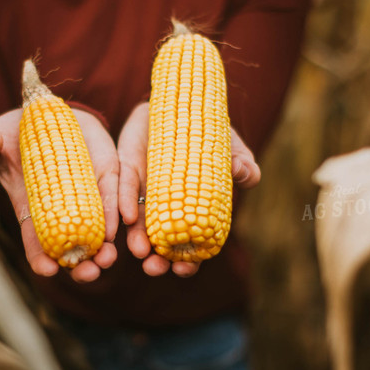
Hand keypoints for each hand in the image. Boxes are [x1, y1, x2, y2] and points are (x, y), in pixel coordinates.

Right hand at [0, 108, 118, 282]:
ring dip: (105, 249)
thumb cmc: (15, 133)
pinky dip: (120, 211)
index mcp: (32, 210)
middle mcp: (63, 210)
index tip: (47, 270)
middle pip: (73, 247)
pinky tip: (125, 223)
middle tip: (89, 273)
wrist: (48, 113)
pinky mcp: (106, 176)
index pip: (37, 243)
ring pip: (100, 231)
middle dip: (81, 266)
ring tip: (108, 258)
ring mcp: (88, 196)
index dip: (41, 259)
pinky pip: (115, 197)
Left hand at [117, 102, 260, 277]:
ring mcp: (143, 190)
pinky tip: (128, 218)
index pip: (191, 244)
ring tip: (140, 251)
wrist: (178, 100)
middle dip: (157, 259)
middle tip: (156, 268)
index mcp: (192, 208)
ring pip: (136, 222)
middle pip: (159, 241)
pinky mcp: (127, 168)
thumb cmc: (208, 130)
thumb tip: (245, 174)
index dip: (189, 260)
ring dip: (137, 239)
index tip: (186, 270)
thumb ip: (241, 162)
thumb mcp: (230, 147)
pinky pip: (123, 188)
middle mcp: (164, 206)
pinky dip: (124, 203)